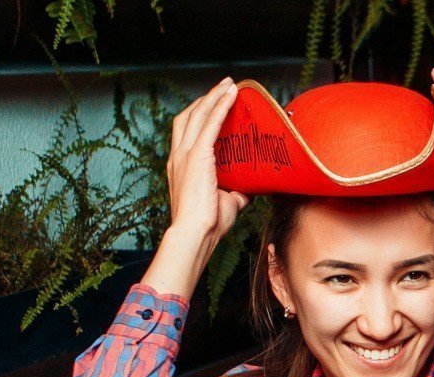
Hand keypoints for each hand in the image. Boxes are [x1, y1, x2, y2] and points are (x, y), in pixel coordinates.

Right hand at [166, 77, 249, 245]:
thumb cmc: (208, 225)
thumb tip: (255, 185)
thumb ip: (238, 191)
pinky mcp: (196, 156)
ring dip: (214, 97)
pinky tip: (230, 96)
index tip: (216, 104)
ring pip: (198, 114)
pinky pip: (209, 124)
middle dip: (206, 99)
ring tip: (229, 85)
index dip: (201, 115)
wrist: (195, 234)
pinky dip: (220, 106)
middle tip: (224, 87)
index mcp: (180, 167)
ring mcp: (184, 155)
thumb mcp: (227, 203)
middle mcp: (178, 157)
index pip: (188, 133)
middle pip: (189, 117)